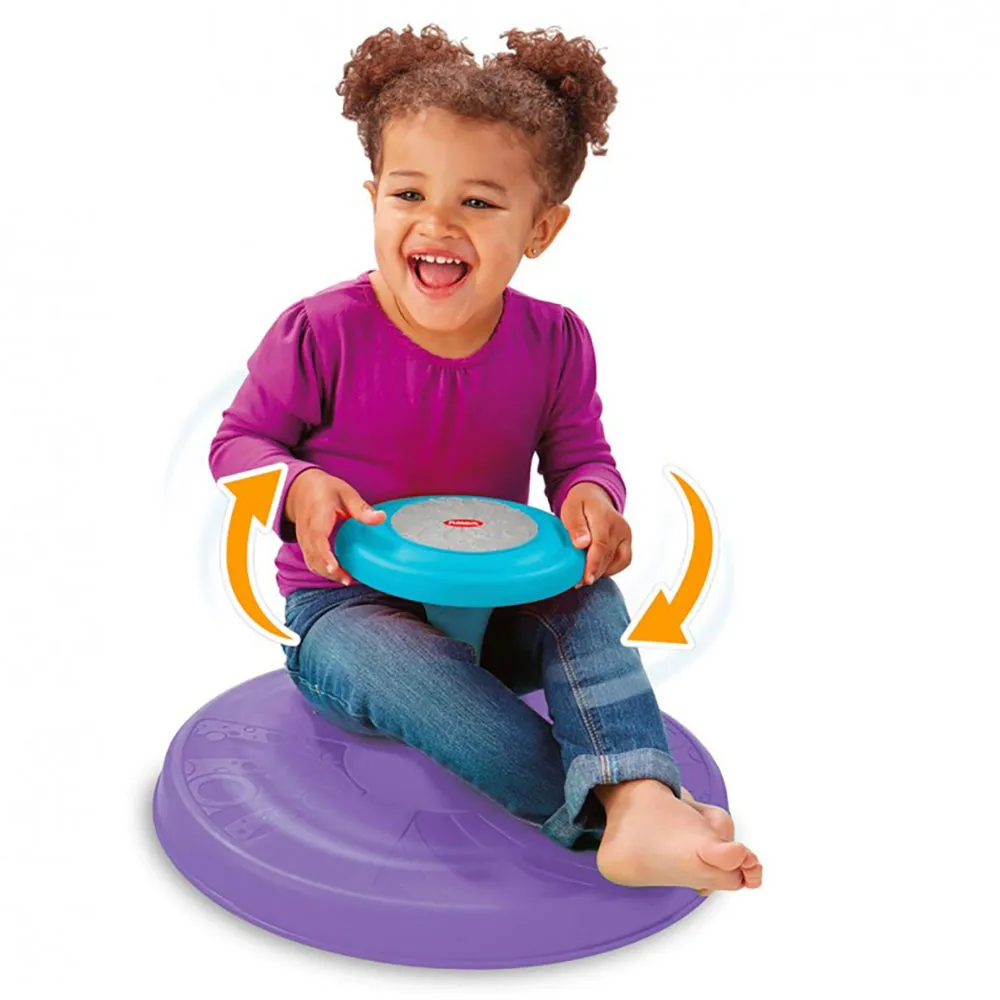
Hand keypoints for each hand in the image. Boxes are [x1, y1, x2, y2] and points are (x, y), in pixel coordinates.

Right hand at [285, 469, 384, 583]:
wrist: (300, 489)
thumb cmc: (324, 490)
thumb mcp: (345, 494)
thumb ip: (361, 508)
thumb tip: (381, 518)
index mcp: (317, 516)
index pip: (317, 539)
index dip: (324, 555)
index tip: (334, 567)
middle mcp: (307, 531)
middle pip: (314, 556)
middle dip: (329, 571)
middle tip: (348, 580)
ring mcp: (303, 540)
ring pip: (311, 562)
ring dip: (327, 574)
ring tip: (346, 580)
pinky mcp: (305, 546)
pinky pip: (311, 561)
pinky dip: (323, 570)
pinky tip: (339, 575)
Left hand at [560, 482, 631, 587]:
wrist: (594, 497)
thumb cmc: (580, 504)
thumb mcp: (571, 508)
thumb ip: (576, 525)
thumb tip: (582, 544)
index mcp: (604, 516)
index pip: (601, 544)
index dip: (593, 563)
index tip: (586, 578)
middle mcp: (619, 526)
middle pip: (608, 555)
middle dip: (593, 572)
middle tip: (578, 582)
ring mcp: (626, 534)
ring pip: (617, 561)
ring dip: (601, 572)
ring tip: (585, 577)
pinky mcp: (628, 542)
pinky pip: (623, 561)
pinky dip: (610, 569)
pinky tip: (597, 569)